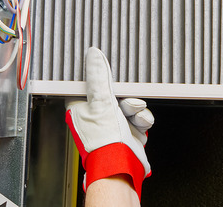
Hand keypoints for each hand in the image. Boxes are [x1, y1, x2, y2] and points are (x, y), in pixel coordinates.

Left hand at [65, 47, 153, 200]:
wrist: (122, 167)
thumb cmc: (103, 142)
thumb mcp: (101, 102)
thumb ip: (98, 77)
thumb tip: (94, 55)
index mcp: (80, 109)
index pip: (88, 85)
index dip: (98, 77)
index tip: (106, 72)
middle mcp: (95, 117)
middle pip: (112, 93)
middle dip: (124, 95)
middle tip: (125, 98)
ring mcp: (112, 125)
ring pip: (128, 104)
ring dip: (135, 108)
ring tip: (134, 114)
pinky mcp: (128, 132)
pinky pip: (138, 117)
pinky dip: (142, 119)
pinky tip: (140, 124)